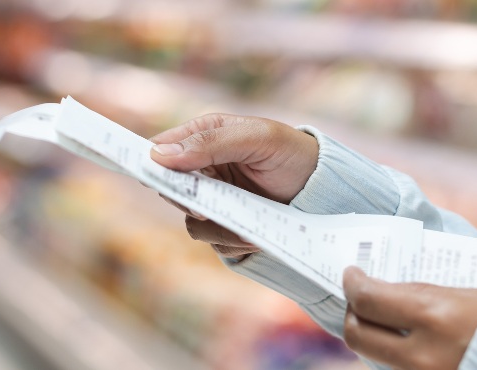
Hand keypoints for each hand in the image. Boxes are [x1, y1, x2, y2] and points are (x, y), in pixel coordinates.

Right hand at [149, 113, 318, 257]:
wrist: (324, 189)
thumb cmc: (291, 153)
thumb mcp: (256, 138)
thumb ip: (210, 142)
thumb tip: (159, 154)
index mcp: (202, 137)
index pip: (159, 150)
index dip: (151, 165)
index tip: (157, 180)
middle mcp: (203, 169)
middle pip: (170, 192)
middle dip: (190, 203)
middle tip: (206, 209)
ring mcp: (214, 200)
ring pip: (191, 222)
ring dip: (217, 228)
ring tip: (246, 227)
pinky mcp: (227, 226)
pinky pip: (214, 242)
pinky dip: (233, 241)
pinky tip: (255, 236)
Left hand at [342, 267, 476, 369]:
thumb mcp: (463, 297)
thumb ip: (420, 294)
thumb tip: (384, 289)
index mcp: (433, 317)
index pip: (368, 300)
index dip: (352, 284)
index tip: (352, 274)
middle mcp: (421, 354)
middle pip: (357, 335)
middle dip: (352, 313)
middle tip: (359, 298)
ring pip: (372, 357)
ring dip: (372, 335)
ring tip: (381, 318)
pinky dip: (392, 354)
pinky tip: (401, 340)